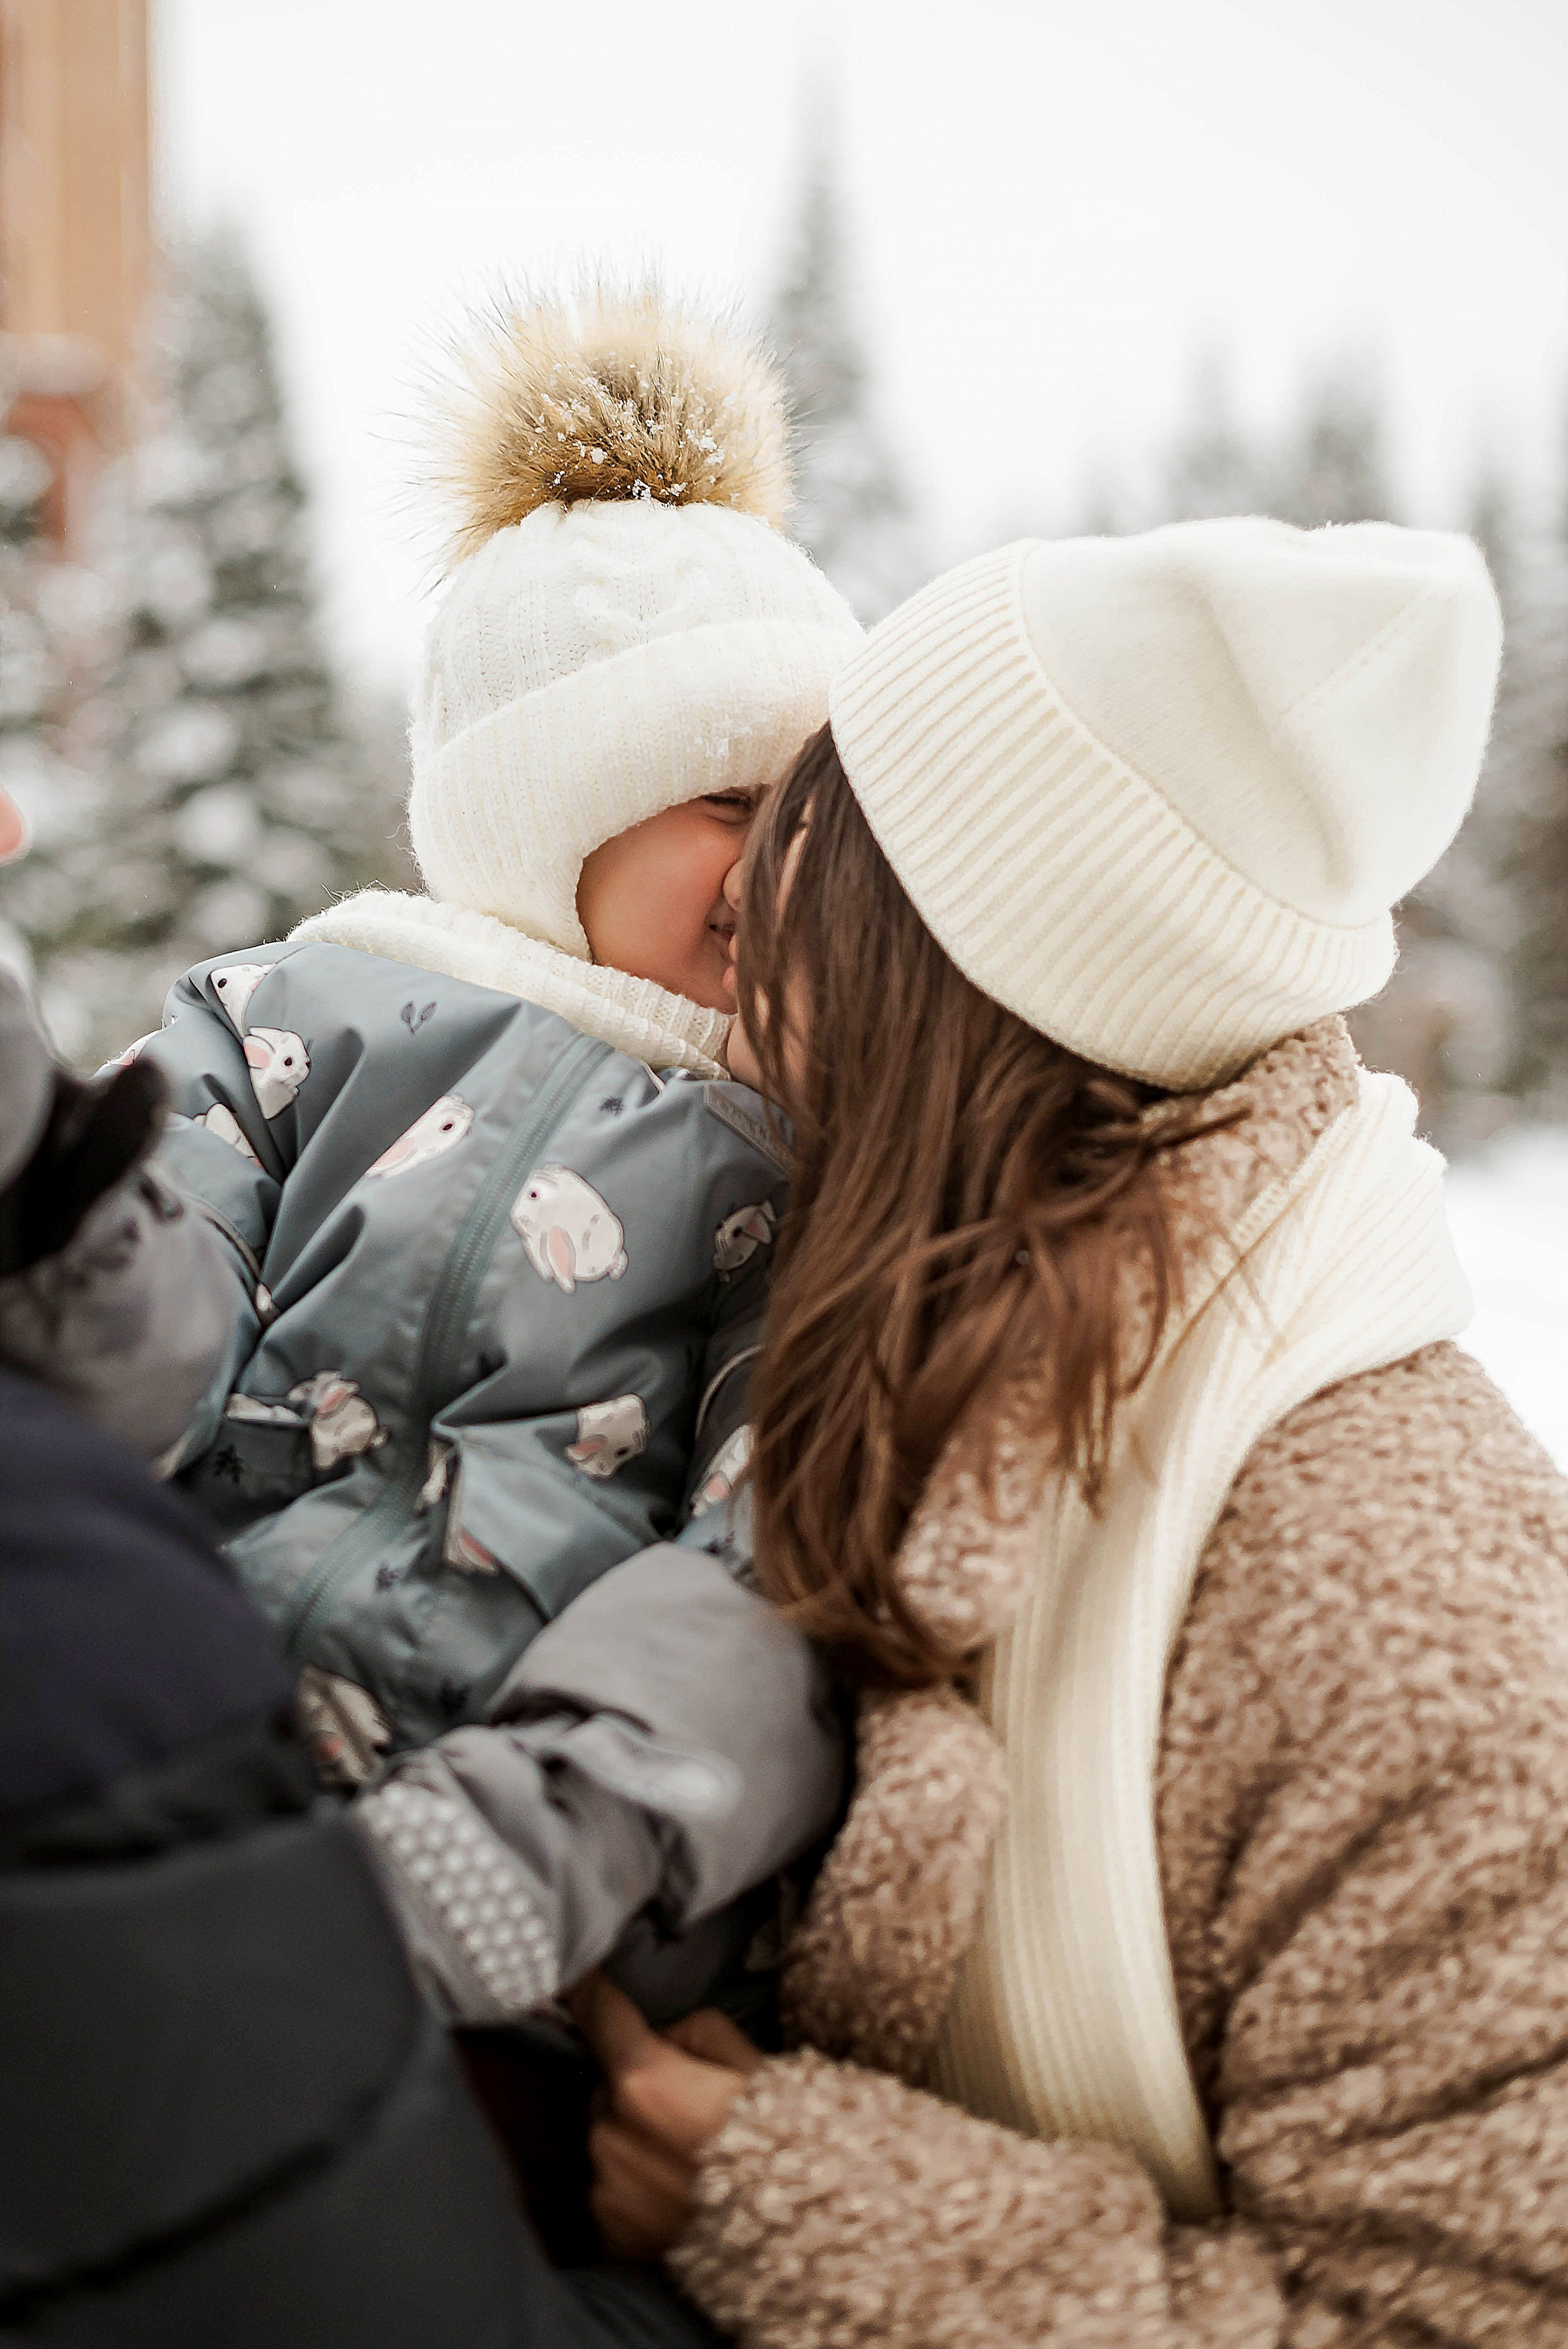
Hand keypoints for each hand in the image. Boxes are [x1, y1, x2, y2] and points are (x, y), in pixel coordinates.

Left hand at [571, 1972, 762, 2260]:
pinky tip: (680, 2198)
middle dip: (636, 2089)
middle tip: (691, 2111)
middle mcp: (611, 2135)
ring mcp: (608, 2190)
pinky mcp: (612, 2235)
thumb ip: (692, 2032)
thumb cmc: (783, 2139)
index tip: (580, 1975)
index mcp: (644, 2081)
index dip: (588, 1989)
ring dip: (635, 2142)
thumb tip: (663, 2037)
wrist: (804, 2232)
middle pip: (608, 2089)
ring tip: (693, 2163)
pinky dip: (636, 2189)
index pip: (598, 2015)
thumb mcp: (747, 2059)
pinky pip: (611, 2191)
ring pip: (609, 2141)